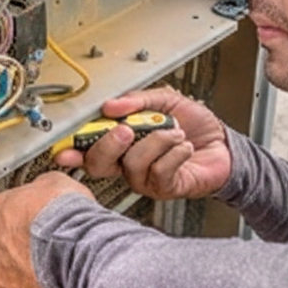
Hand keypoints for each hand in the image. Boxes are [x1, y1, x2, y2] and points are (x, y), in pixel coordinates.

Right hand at [54, 86, 230, 199]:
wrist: (224, 145)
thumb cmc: (194, 125)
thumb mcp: (164, 100)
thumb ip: (136, 100)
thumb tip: (111, 106)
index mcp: (122, 143)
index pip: (88, 150)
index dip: (72, 152)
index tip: (63, 151)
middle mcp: (128, 163)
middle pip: (99, 165)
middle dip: (109, 145)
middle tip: (127, 129)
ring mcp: (145, 178)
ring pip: (132, 164)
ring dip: (156, 142)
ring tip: (175, 132)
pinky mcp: (165, 187)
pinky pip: (159, 172)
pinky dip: (174, 153)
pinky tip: (184, 147)